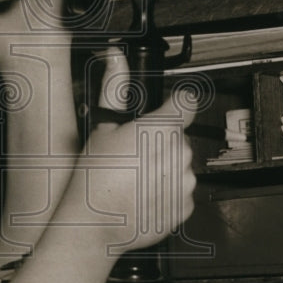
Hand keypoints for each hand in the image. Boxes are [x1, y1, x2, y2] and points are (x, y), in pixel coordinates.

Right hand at [62, 92, 196, 255]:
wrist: (95, 223)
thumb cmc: (95, 178)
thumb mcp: (102, 127)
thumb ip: (115, 88)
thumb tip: (115, 59)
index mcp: (162, 129)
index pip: (187, 102)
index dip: (176, 104)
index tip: (167, 110)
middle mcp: (180, 154)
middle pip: (180, 137)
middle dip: (162, 141)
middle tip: (134, 153)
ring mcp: (186, 182)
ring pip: (181, 165)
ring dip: (165, 167)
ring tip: (135, 177)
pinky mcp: (185, 206)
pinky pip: (181, 191)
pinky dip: (166, 191)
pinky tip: (142, 193)